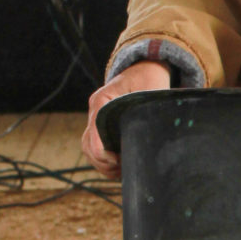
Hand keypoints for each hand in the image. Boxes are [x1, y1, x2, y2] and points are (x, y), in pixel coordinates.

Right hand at [82, 61, 170, 177]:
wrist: (145, 68)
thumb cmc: (149, 78)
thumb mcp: (152, 91)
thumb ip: (149, 111)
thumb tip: (152, 138)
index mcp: (102, 100)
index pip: (94, 132)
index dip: (104, 152)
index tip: (119, 162)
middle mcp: (95, 109)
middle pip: (87, 144)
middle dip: (102, 162)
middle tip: (122, 170)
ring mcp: (96, 117)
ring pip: (88, 148)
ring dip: (102, 164)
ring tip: (121, 171)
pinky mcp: (101, 124)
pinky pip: (95, 146)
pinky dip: (104, 160)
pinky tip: (119, 166)